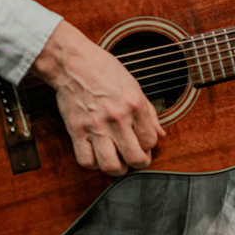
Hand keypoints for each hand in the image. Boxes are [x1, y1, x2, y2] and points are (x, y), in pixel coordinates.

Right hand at [31, 20, 164, 175]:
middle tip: (136, 159)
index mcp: (135, 105)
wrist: (74, 64)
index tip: (144, 143)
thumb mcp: (135, 86)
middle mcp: (118, 118)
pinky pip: (86, 161)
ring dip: (118, 169)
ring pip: (111, 166)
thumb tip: (161, 134)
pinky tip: (98, 156)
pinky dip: (94, 164)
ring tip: (118, 162)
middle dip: (139, 163)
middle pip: (135, 158)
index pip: (151, 140)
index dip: (150, 145)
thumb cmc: (104, 71)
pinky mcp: (76, 131)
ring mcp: (96, 126)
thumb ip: (149, 112)